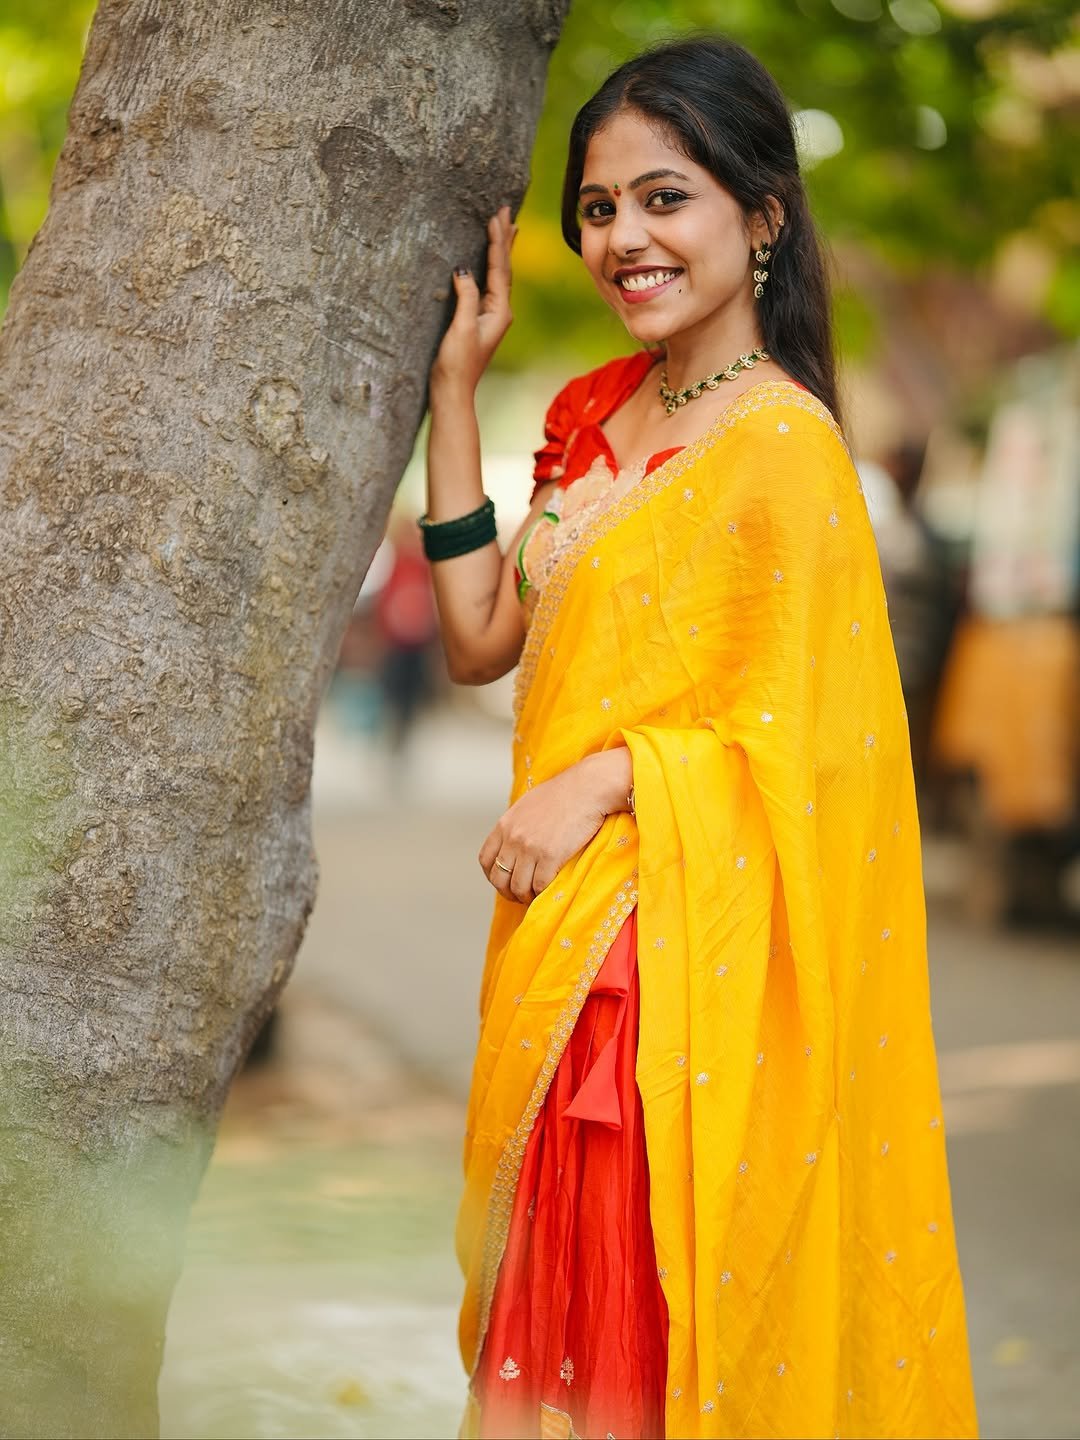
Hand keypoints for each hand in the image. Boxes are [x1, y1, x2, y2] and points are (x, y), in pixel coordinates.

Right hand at [431, 205, 515, 395]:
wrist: (453, 391)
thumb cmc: (457, 363)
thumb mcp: (462, 328)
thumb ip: (467, 297)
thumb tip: (464, 270)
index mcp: (499, 311)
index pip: (499, 268)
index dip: (497, 241)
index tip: (497, 216)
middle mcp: (500, 312)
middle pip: (504, 268)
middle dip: (504, 239)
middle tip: (507, 211)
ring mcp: (490, 316)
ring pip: (498, 275)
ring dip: (501, 251)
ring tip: (508, 229)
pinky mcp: (478, 321)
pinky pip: (487, 286)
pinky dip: (490, 268)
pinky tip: (488, 264)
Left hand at [479, 749, 632, 902]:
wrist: (587, 788)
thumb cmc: (564, 794)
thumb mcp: (529, 805)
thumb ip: (518, 824)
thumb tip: (516, 843)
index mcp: (505, 824)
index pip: (486, 859)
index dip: (492, 875)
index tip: (504, 881)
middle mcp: (513, 838)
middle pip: (499, 878)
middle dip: (508, 892)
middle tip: (521, 895)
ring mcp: (530, 848)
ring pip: (518, 887)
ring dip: (526, 896)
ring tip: (536, 896)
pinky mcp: (550, 856)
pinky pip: (540, 886)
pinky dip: (543, 893)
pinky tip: (549, 890)